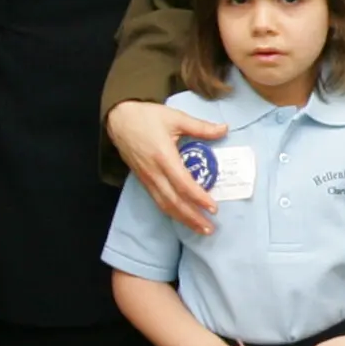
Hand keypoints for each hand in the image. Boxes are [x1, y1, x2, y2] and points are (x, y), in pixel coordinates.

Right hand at [109, 100, 225, 236]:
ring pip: (165, 205)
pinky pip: (157, 201)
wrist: (119, 118)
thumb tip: (225, 129)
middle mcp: (154, 172)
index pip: (183, 184)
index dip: (198, 198)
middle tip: (210, 228)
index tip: (213, 207)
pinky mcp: (143, 180)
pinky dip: (171, 212)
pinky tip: (182, 218)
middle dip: (192, 217)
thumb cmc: (147, 116)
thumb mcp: (176, 118)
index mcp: (164, 156)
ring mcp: (147, 178)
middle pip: (174, 201)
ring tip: (200, 229)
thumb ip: (201, 127)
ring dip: (183, 219)